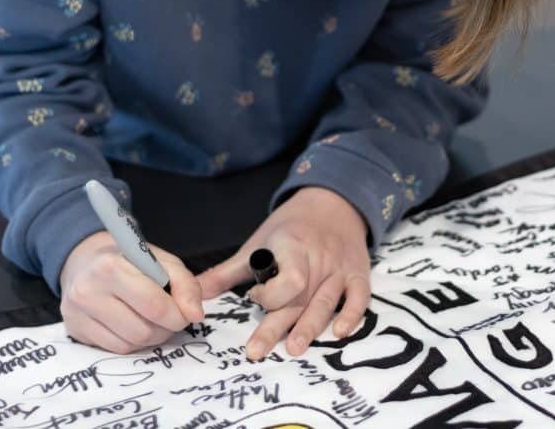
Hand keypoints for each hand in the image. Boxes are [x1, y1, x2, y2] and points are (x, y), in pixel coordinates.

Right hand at [59, 231, 203, 353]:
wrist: (85, 260)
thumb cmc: (130, 260)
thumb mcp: (163, 262)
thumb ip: (186, 285)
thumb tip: (195, 315)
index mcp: (111, 266)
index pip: (154, 305)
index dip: (178, 315)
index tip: (184, 312)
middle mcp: (88, 290)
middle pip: (143, 330)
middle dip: (165, 328)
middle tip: (169, 316)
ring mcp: (78, 313)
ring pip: (130, 344)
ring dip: (150, 337)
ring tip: (151, 319)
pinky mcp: (74, 330)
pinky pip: (115, 350)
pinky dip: (132, 342)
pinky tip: (132, 325)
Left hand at [197, 186, 371, 359]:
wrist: (332, 202)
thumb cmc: (291, 226)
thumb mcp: (258, 242)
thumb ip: (227, 272)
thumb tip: (194, 294)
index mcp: (291, 247)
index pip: (286, 279)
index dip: (268, 295)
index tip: (253, 296)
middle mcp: (318, 260)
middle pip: (299, 298)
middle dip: (277, 326)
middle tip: (256, 351)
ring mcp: (340, 268)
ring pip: (326, 302)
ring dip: (310, 327)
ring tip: (293, 349)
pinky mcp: (358, 273)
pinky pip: (359, 297)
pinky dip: (352, 315)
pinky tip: (339, 333)